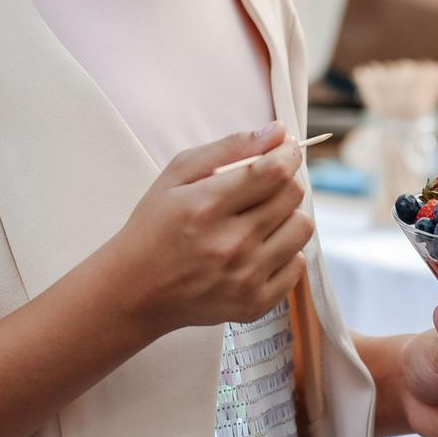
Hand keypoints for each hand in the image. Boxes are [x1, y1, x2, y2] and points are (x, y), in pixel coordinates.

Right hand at [111, 124, 312, 333]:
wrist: (135, 291)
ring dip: (287, 216)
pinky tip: (258, 249)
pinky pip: (298, 265)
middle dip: (284, 182)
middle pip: (292, 196)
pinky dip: (284, 252)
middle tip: (264, 185)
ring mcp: (244, 278)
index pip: (274, 172)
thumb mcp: (177, 175)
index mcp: (206, 206)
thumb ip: (230, 148)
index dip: (287, 155)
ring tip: (260, 219)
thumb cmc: (155, 226)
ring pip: (302, 228)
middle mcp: (229, 244)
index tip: (284, 151)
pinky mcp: (254, 304)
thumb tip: (278, 132)